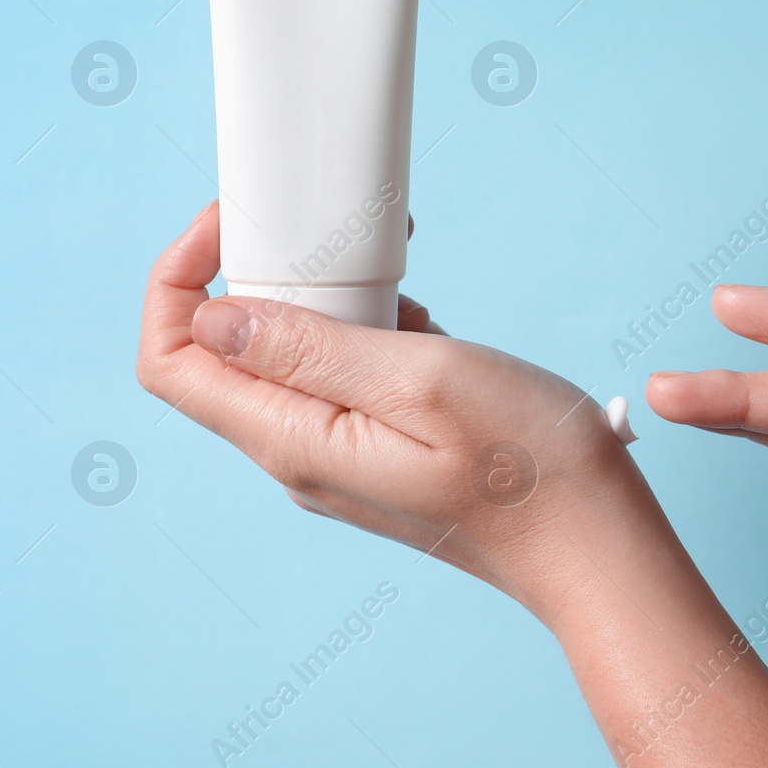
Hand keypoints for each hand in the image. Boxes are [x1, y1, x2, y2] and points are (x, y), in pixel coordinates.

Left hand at [138, 208, 767, 767]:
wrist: (595, 541)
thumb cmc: (528, 466)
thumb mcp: (422, 381)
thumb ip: (310, 349)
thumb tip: (214, 315)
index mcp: (294, 441)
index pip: (172, 361)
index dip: (178, 281)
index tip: (233, 225)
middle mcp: (300, 457)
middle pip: (225, 354)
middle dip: (267, 281)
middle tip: (339, 246)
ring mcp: (338, 460)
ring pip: (290, 363)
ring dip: (331, 309)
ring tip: (405, 299)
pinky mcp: (378, 456)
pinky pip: (342, 382)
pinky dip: (372, 338)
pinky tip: (428, 335)